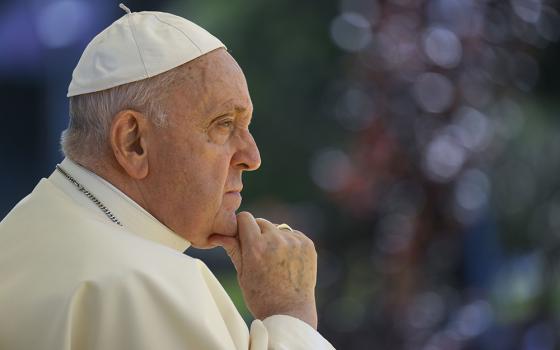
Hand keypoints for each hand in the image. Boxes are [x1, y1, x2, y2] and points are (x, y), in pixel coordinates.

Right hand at [208, 212, 317, 328]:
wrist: (290, 313)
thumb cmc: (261, 297)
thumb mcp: (242, 274)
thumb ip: (233, 249)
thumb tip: (216, 235)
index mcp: (256, 247)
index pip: (245, 218)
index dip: (241, 227)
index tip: (241, 237)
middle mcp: (276, 240)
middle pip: (261, 222)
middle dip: (257, 233)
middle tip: (258, 253)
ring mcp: (294, 242)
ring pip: (278, 228)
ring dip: (274, 237)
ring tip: (274, 260)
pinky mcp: (308, 245)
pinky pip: (293, 235)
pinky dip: (288, 242)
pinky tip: (287, 260)